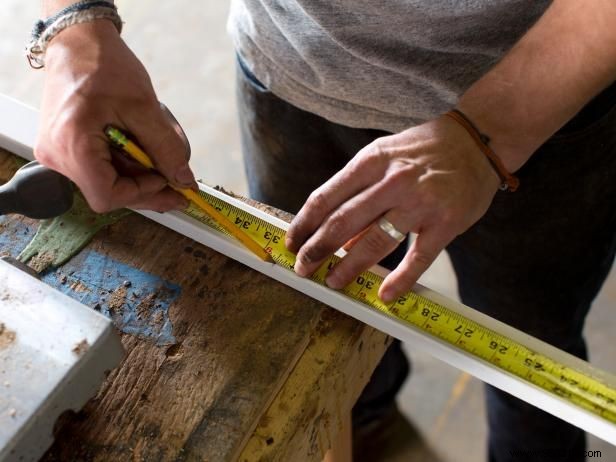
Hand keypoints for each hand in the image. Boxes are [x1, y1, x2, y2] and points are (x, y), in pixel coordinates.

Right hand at [35, 20, 195, 212]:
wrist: (78, 41)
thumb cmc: (103, 65)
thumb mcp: (144, 107)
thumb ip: (166, 148)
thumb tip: (184, 179)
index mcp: (72, 145)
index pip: (108, 195)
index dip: (142, 193)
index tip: (167, 180)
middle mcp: (58, 154)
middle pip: (109, 191)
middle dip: (147, 185)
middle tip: (177, 179)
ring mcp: (59, 152)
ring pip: (107, 180)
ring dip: (139, 172)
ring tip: (160, 149)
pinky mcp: (65, 147)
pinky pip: (100, 167)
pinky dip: (126, 162)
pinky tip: (141, 146)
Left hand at [285, 115, 501, 302]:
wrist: (478, 140)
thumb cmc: (424, 149)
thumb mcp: (385, 156)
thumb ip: (361, 192)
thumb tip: (341, 236)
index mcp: (371, 161)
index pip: (326, 197)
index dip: (303, 224)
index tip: (291, 242)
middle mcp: (392, 181)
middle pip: (343, 222)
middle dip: (317, 249)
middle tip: (303, 268)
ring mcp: (420, 203)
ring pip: (375, 242)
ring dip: (349, 266)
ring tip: (333, 282)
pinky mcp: (445, 223)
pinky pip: (418, 258)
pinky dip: (400, 280)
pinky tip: (385, 295)